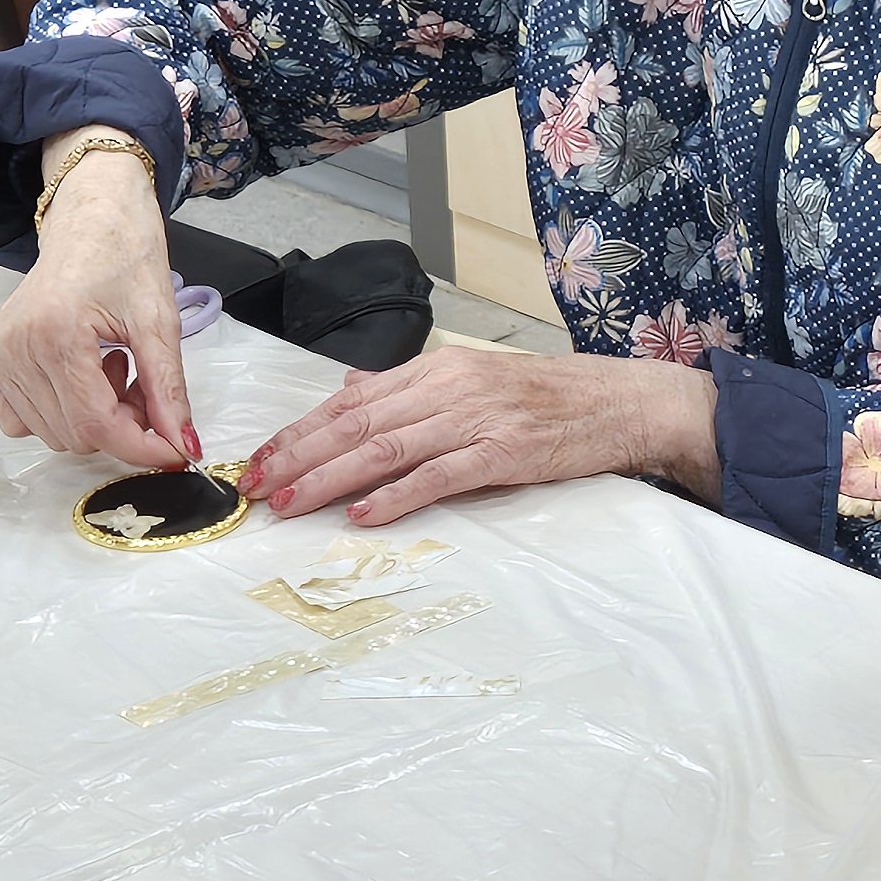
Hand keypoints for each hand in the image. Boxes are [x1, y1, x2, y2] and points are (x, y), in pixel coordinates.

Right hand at [0, 135, 188, 465]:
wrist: (89, 221)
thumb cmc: (125, 258)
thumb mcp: (159, 321)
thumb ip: (168, 390)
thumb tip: (184, 447)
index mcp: (55, 332)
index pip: (96, 424)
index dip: (141, 448)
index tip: (176, 453)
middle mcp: (13, 346)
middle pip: (74, 435)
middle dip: (120, 424)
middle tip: (139, 380)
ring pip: (52, 433)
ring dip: (92, 416)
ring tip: (109, 366)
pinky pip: (22, 421)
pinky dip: (60, 410)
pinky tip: (80, 371)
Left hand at [243, 347, 718, 525]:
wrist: (622, 401)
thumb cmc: (551, 397)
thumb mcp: (475, 378)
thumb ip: (411, 388)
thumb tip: (350, 392)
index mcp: (439, 368)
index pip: (351, 401)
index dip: (300, 431)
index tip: (261, 459)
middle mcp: (451, 387)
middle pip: (357, 424)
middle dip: (299, 457)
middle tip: (257, 487)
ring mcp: (477, 418)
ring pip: (386, 448)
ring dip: (330, 478)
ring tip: (290, 502)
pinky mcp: (505, 452)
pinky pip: (439, 475)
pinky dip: (396, 494)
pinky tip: (364, 512)